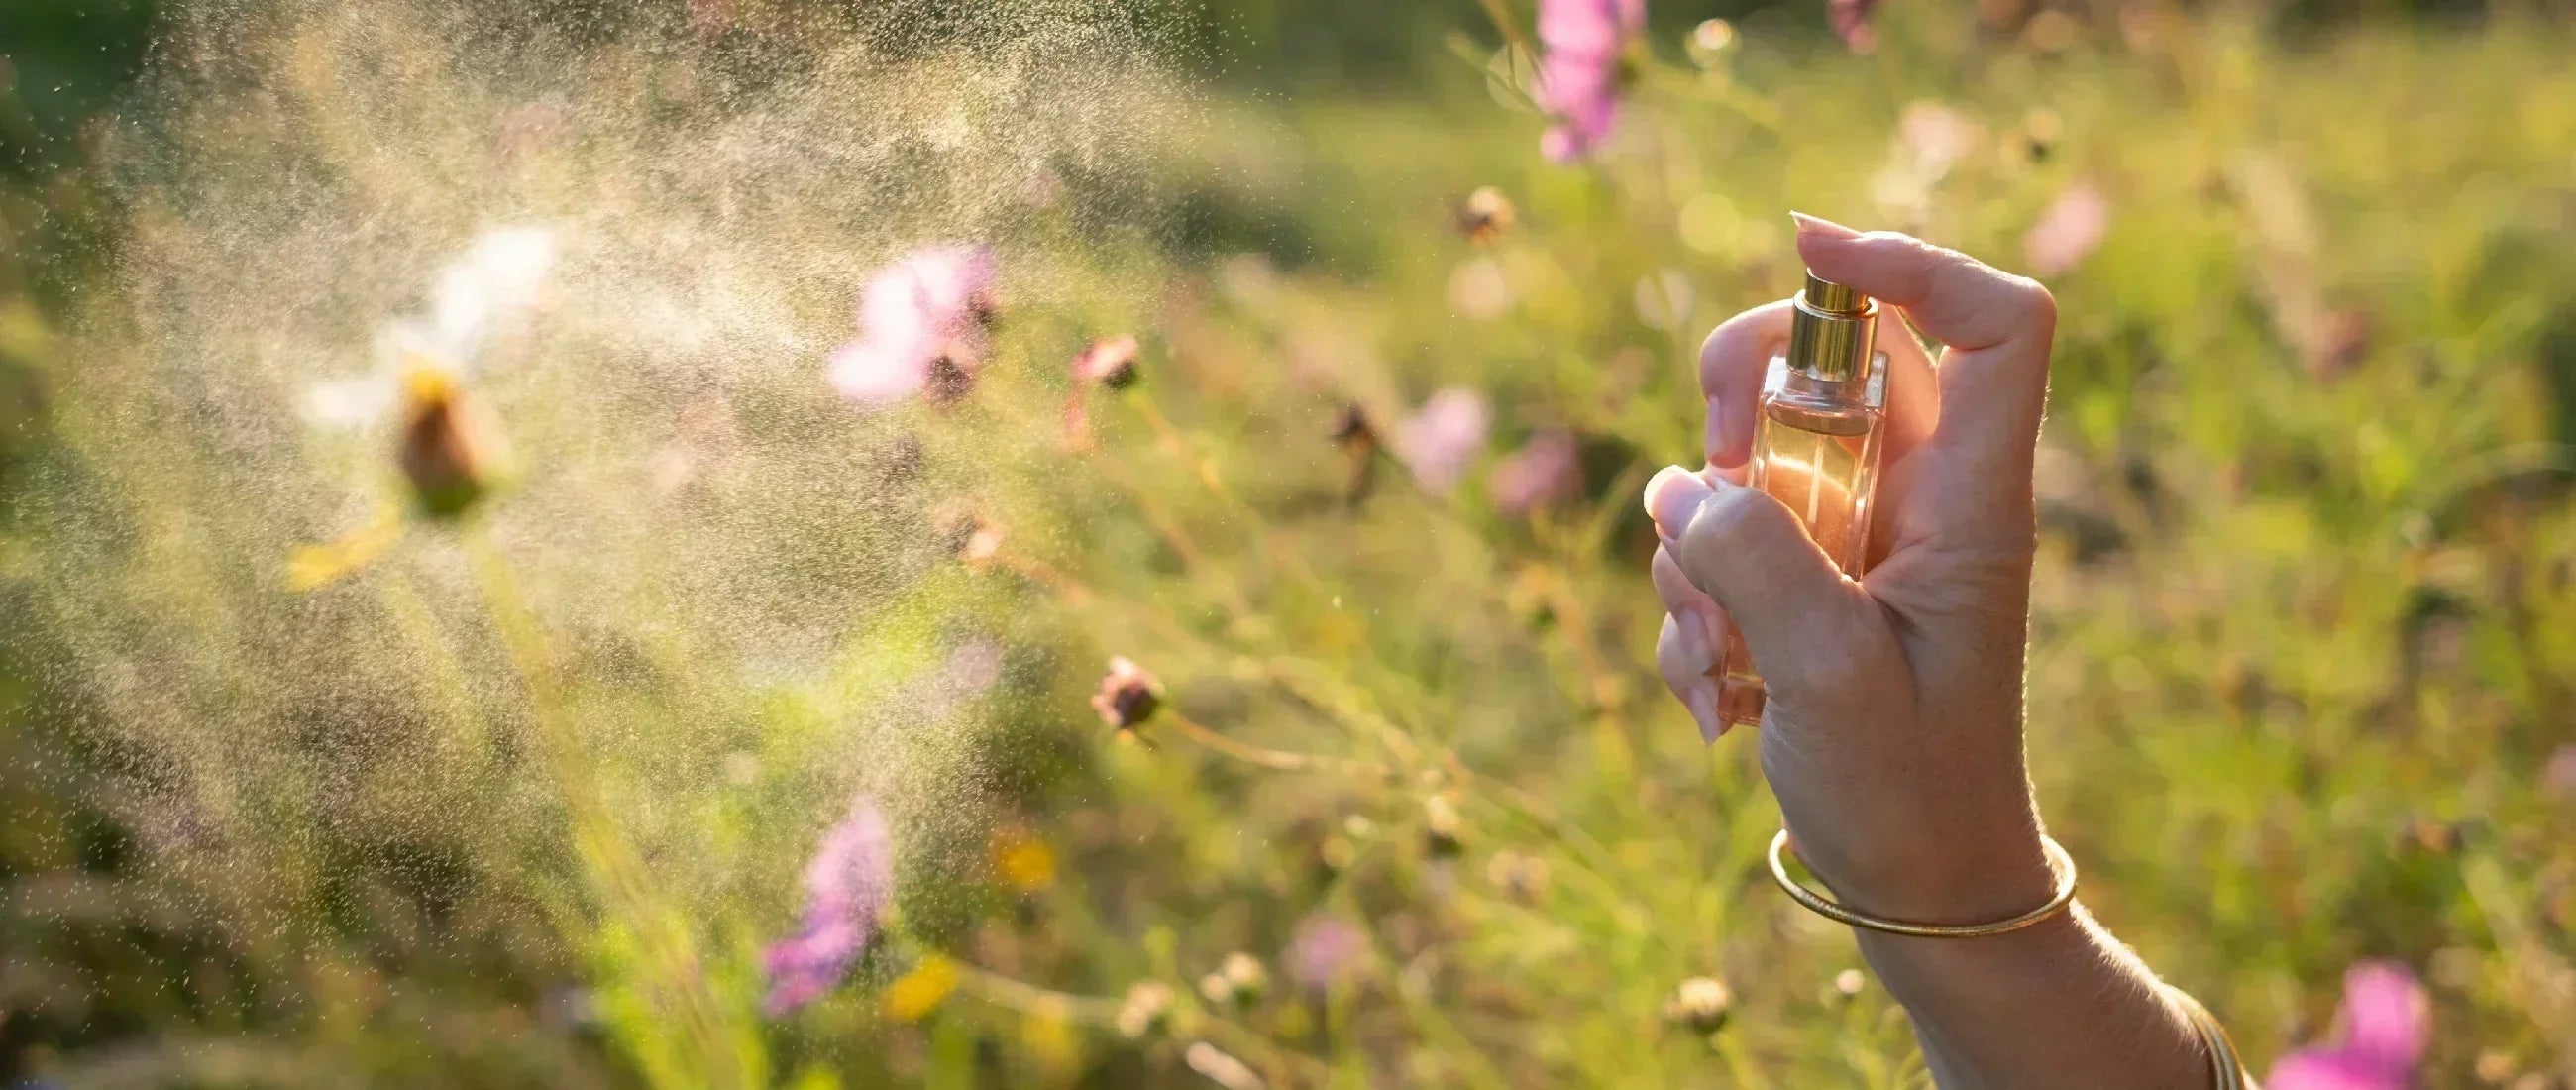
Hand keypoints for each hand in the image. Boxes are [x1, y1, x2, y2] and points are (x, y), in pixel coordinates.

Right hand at [1644, 215, 2059, 924]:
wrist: (1916, 894)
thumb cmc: (1909, 796)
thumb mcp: (1831, 681)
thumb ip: (1760, 563)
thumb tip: (1682, 489)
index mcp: (1973, 503)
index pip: (1994, 324)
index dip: (1911, 260)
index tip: (1805, 246)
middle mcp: (1920, 500)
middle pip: (1829, 362)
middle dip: (1737, 409)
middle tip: (1706, 489)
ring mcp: (1856, 540)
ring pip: (1750, 457)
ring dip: (1696, 547)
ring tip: (1717, 660)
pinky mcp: (1802, 584)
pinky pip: (1717, 540)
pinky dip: (1691, 607)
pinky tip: (1715, 699)